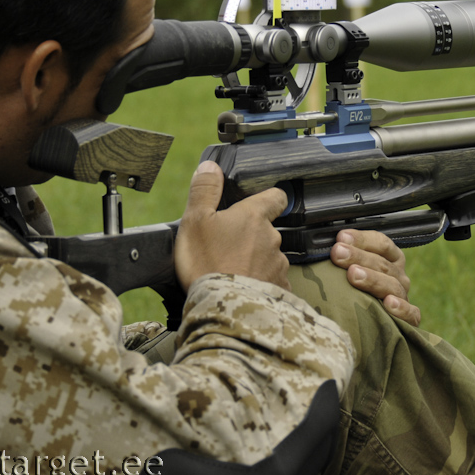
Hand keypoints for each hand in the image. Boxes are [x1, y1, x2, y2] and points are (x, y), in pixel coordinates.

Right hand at [174, 161, 290, 291]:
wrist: (222, 308)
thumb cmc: (206, 262)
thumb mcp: (195, 220)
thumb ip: (204, 190)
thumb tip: (211, 167)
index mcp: (254, 216)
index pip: (276, 196)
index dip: (269, 198)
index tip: (259, 203)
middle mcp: (272, 238)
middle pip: (269, 230)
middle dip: (253, 236)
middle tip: (229, 246)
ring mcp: (278, 264)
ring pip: (270, 256)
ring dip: (257, 260)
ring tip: (233, 270)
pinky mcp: (280, 288)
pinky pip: (273, 281)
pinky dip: (261, 283)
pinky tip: (244, 288)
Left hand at [331, 229, 420, 326]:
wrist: (373, 330)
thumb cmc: (357, 294)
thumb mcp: (352, 272)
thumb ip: (344, 258)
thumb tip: (327, 247)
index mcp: (390, 259)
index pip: (381, 243)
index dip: (361, 239)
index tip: (341, 238)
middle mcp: (399, 276)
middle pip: (382, 263)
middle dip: (358, 256)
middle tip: (338, 253)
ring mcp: (404, 297)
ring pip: (392, 285)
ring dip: (372, 279)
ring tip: (353, 275)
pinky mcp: (410, 319)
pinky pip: (410, 313)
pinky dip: (401, 308)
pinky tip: (388, 304)